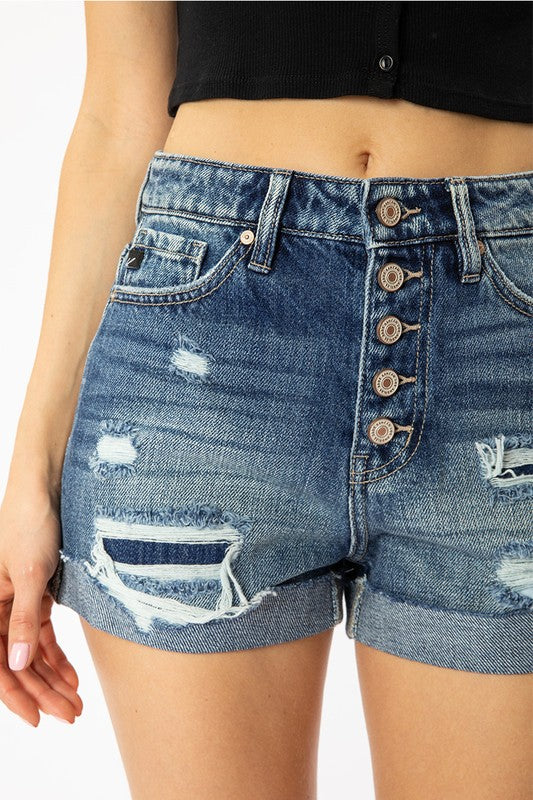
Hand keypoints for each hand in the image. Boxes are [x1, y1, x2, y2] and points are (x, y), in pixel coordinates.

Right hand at [0, 487, 82, 726]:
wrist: (48, 490)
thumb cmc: (30, 524)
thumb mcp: (30, 574)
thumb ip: (23, 619)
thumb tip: (17, 664)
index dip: (16, 696)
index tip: (40, 718)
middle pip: (17, 664)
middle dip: (43, 692)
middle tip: (72, 714)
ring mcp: (17, 603)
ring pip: (31, 653)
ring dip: (52, 678)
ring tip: (76, 701)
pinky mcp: (37, 595)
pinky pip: (42, 635)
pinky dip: (57, 655)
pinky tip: (73, 674)